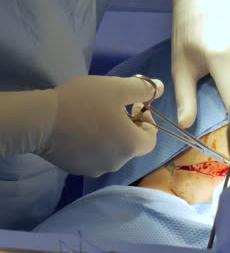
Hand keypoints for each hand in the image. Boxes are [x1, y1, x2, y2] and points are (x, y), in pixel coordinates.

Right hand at [40, 76, 163, 176]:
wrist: (39, 120)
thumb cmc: (83, 102)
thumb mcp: (116, 88)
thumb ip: (142, 89)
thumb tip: (161, 88)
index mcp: (131, 146)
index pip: (151, 139)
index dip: (147, 122)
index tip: (133, 106)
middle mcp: (118, 163)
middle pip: (132, 145)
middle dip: (128, 127)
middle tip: (113, 109)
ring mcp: (96, 169)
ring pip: (113, 151)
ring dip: (111, 136)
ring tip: (94, 118)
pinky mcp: (77, 169)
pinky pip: (95, 157)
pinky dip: (94, 145)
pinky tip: (80, 130)